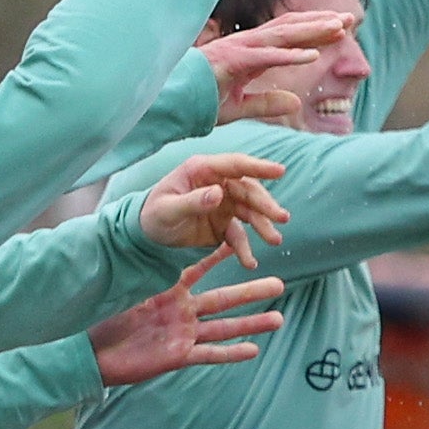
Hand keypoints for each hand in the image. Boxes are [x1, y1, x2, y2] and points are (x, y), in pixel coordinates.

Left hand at [89, 256, 287, 386]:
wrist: (95, 354)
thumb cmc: (105, 321)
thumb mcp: (128, 293)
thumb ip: (148, 274)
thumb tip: (154, 246)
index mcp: (170, 292)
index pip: (200, 269)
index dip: (219, 255)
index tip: (240, 240)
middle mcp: (183, 312)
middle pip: (224, 300)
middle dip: (252, 293)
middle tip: (280, 284)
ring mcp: (184, 334)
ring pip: (224, 328)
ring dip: (251, 324)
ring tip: (278, 319)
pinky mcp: (179, 356)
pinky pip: (209, 354)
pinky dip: (231, 353)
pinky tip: (254, 350)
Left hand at [134, 148, 290, 264]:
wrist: (147, 236)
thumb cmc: (153, 215)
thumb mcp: (168, 210)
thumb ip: (193, 202)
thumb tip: (219, 194)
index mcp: (202, 170)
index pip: (235, 165)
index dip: (259, 167)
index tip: (280, 171)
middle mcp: (217, 184)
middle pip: (248, 190)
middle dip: (266, 205)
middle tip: (282, 218)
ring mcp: (223, 204)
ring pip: (250, 212)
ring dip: (263, 225)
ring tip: (274, 241)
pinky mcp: (223, 224)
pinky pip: (239, 235)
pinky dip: (245, 248)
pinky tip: (250, 262)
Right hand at [202, 8, 359, 123]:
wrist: (168, 103)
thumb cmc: (199, 101)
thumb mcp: (240, 107)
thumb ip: (267, 104)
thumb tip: (295, 103)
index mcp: (250, 52)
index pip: (288, 36)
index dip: (315, 30)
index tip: (341, 27)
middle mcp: (247, 45)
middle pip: (290, 29)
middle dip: (320, 23)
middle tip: (350, 19)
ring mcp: (239, 50)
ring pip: (282, 36)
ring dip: (312, 31)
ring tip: (338, 29)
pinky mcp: (231, 61)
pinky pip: (266, 57)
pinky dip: (289, 55)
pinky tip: (312, 55)